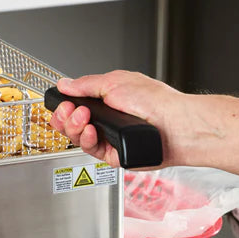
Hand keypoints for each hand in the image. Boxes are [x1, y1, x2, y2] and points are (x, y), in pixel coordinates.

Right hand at [48, 70, 181, 167]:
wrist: (174, 125)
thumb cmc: (155, 101)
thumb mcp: (114, 83)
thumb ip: (85, 85)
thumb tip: (65, 84)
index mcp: (106, 100)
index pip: (74, 105)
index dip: (64, 105)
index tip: (63, 102)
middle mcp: (106, 120)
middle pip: (71, 123)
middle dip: (65, 117)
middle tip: (69, 110)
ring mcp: (108, 137)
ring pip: (77, 138)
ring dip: (75, 127)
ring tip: (84, 118)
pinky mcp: (112, 154)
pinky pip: (90, 150)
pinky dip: (87, 140)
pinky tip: (93, 131)